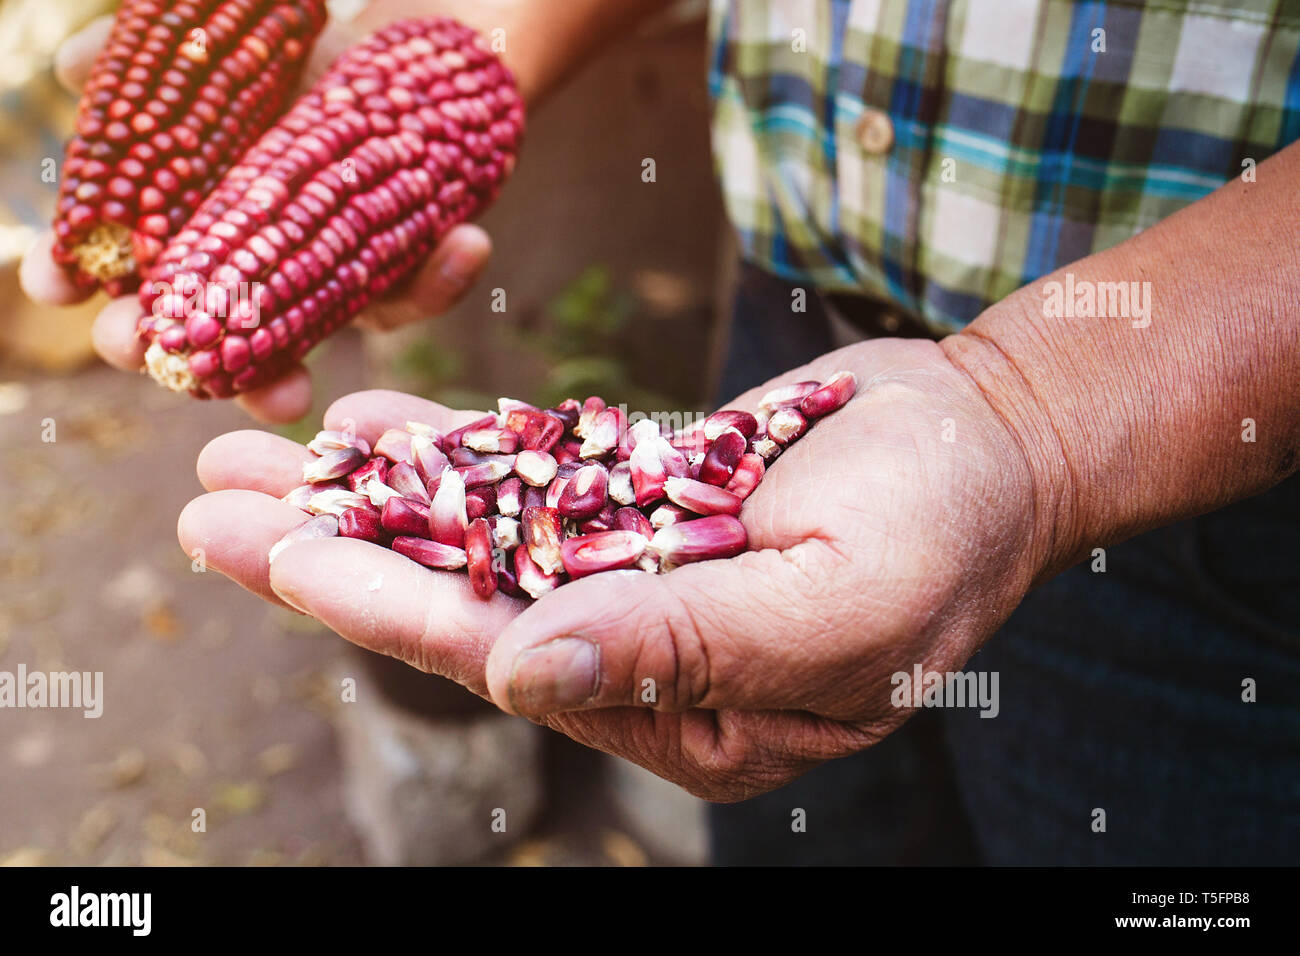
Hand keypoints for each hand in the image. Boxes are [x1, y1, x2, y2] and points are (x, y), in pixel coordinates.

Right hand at [20, 8, 493, 423]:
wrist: (413, 38)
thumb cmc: (300, 42)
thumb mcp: (223, 44)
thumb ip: (147, 61)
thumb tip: (74, 68)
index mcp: (196, 222)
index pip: (132, 274)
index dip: (86, 285)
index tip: (58, 290)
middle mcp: (259, 264)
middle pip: (206, 337)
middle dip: (182, 360)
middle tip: (169, 367)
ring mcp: (331, 277)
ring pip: (308, 341)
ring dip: (288, 367)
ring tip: (284, 389)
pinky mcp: (407, 271)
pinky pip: (420, 290)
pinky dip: (443, 274)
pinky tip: (468, 240)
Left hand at [179, 336, 1062, 799]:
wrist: (996, 436)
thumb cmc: (947, 527)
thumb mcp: (837, 600)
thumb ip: (685, 646)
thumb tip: (520, 672)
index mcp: (687, 714)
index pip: (511, 662)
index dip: (387, 608)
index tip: (275, 557)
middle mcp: (646, 651)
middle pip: (463, 600)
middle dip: (335, 553)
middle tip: (212, 504)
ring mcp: (639, 569)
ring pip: (479, 532)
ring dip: (366, 493)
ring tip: (250, 451)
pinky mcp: (643, 499)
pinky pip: (529, 474)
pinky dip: (450, 447)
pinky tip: (368, 420)